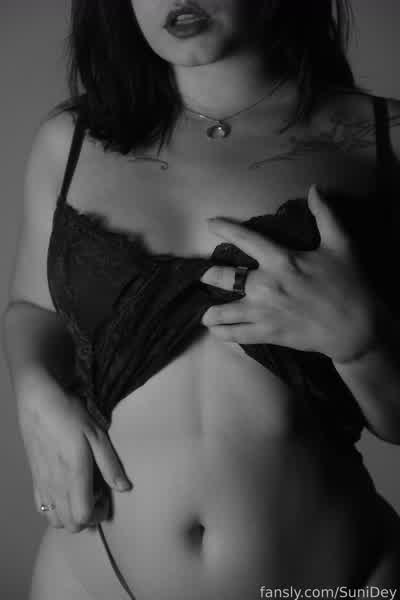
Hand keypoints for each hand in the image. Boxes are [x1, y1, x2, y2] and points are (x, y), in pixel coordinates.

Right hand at [16, 370, 131, 532]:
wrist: (39, 402)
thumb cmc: (70, 414)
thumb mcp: (97, 435)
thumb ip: (110, 465)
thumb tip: (124, 488)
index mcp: (74, 475)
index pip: (83, 517)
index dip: (98, 514)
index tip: (105, 497)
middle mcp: (55, 485)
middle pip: (70, 525)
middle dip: (87, 517)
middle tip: (96, 494)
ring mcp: (42, 483)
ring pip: (54, 520)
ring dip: (70, 515)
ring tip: (81, 493)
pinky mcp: (34, 478)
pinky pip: (41, 508)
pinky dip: (55, 509)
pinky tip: (65, 489)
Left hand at [200, 184, 380, 363]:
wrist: (355, 328)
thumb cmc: (347, 285)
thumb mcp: (340, 245)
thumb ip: (325, 215)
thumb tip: (314, 189)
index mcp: (281, 260)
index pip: (245, 239)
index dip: (224, 229)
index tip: (209, 223)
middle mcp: (266, 286)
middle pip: (223, 278)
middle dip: (208, 275)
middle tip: (204, 275)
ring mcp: (263, 312)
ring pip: (222, 312)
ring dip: (210, 311)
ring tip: (205, 311)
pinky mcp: (267, 334)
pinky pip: (235, 335)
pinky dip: (222, 332)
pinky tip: (217, 330)